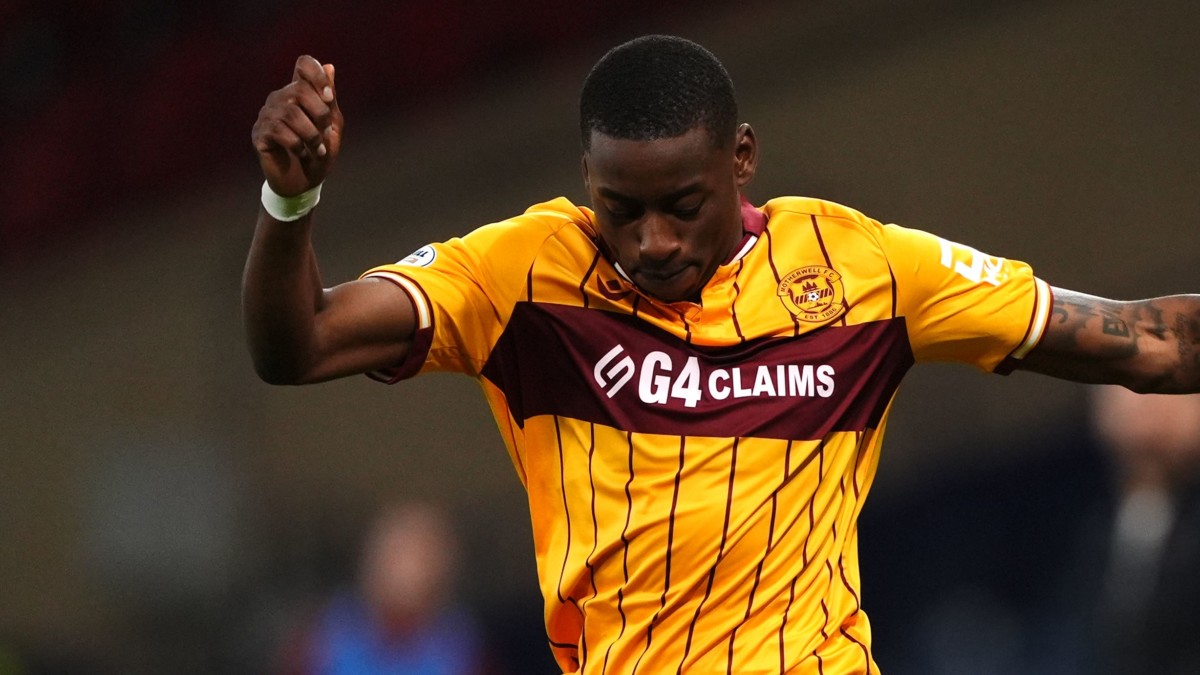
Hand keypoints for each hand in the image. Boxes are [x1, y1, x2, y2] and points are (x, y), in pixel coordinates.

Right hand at [251, 56, 342, 196]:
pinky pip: (278, 131)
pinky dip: (297, 145)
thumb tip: (329, 66)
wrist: (303, 184)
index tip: (329, 98)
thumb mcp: (331, 127)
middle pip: (299, 89)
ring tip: (317, 150)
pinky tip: (302, 154)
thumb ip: (330, 100)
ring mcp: (267, 115)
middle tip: (326, 134)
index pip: (303, 64)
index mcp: (300, 93)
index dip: (317, 75)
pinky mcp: (259, 134)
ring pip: (290, 112)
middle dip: (320, 114)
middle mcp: (280, 98)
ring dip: (311, 135)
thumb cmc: (318, 154)